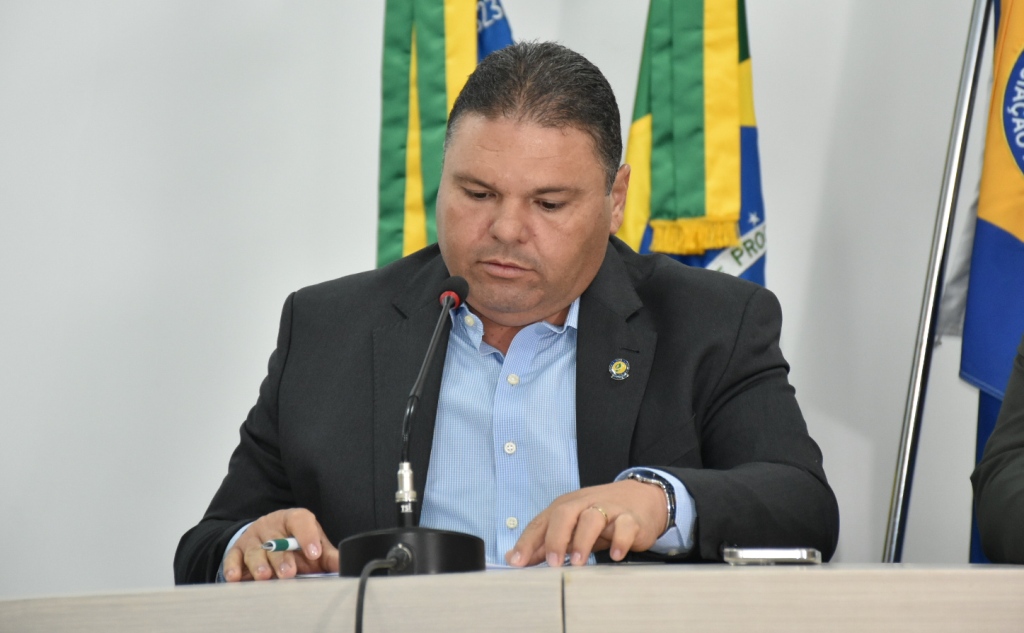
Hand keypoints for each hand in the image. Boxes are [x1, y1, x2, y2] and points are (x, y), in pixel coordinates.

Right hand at [222, 508, 338, 580]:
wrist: (267, 538)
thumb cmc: (294, 543)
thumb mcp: (313, 545)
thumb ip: (328, 555)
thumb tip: (345, 564)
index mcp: (293, 519)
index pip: (300, 520)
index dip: (308, 536)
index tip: (315, 553)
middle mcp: (271, 525)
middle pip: (276, 540)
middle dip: (282, 558)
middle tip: (289, 573)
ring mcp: (253, 537)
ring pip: (255, 550)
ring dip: (260, 564)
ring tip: (265, 576)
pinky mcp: (237, 549)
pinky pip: (233, 558)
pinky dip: (233, 568)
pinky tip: (236, 577)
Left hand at [505, 480, 666, 567]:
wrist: (643, 499)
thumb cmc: (601, 516)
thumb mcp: (572, 527)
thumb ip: (544, 542)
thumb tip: (513, 558)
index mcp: (566, 507)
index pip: (541, 522)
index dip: (527, 541)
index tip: (517, 562)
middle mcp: (584, 504)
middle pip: (564, 513)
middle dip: (555, 538)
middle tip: (553, 563)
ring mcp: (609, 510)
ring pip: (592, 518)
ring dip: (583, 540)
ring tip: (579, 562)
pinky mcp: (631, 519)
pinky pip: (625, 526)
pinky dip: (620, 541)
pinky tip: (615, 556)